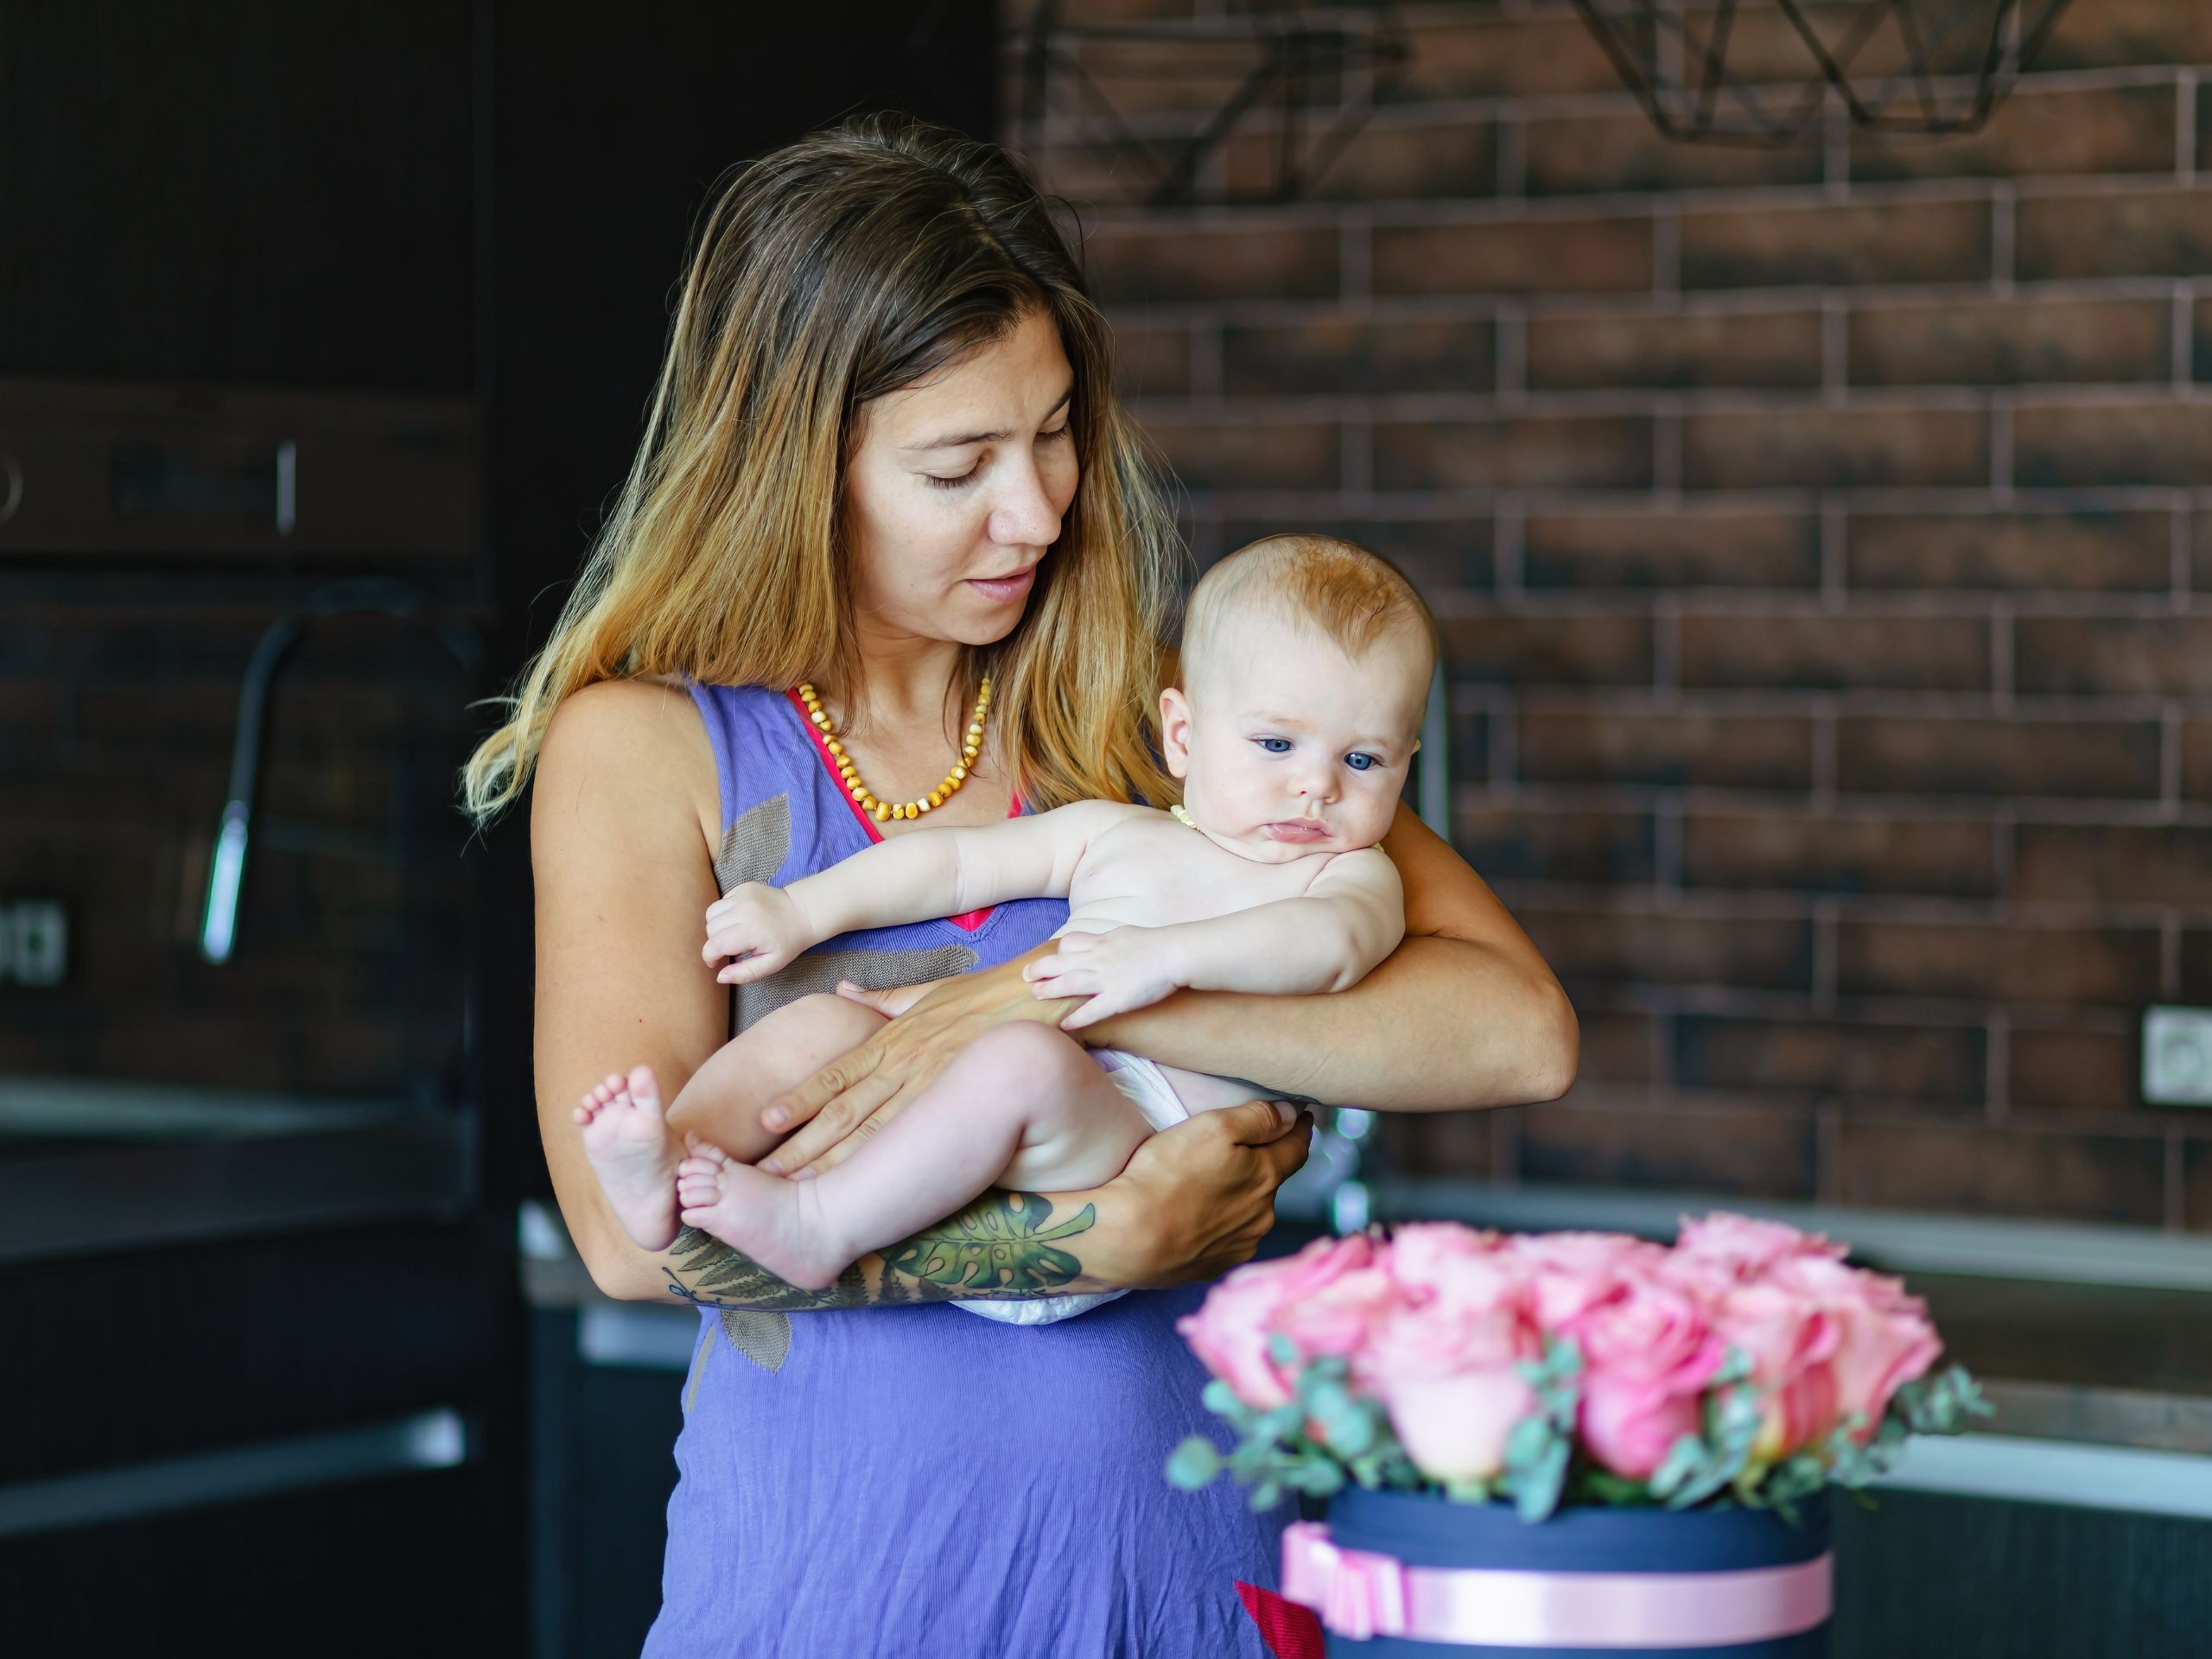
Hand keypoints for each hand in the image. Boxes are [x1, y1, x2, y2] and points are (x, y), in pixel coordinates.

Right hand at [702, 883, 810, 984]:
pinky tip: (740, 920)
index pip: (714, 945)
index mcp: (751, 931)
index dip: (709, 957)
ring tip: (732, 934)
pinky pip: (722, 902)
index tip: (716, 963)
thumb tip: (719, 977)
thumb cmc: (788, 942)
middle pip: (710, 929)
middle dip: (715, 943)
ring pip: (711, 913)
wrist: (803, 912)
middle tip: (730, 949)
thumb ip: (744, 973)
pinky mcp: (744, 887)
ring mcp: (743, 895)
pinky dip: (724, 913)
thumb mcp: (770, 964)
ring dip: (716, 927)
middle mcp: (744, 910)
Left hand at [756, 951, 1075, 1177]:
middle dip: (804, 1146)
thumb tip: (842, 991)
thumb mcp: (926, 991)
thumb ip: (881, 999)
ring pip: (874, 1133)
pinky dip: (889, 1166)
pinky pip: (918, 1140)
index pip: (835, 1074)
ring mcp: (930, 1089)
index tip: (766, 1124)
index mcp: (891, 1040)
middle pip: (843, 1113)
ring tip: (802, 1193)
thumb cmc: (982, 996)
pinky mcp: (958, 1105)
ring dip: (835, 1165)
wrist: (1035, 996)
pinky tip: (869, 1191)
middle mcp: (903, 1066)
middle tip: (767, 1177)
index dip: (799, 1099)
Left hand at [1022, 927, 1183, 1030]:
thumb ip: (1112, 940)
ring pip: (1070, 983)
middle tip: (1025, 975)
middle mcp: (1100, 959)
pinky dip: (1076, 1018)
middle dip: (1041, 968)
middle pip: (1062, 962)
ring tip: (1034, 995)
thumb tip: (1104, 941)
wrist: (1175, 953)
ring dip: (1050, 989)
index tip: (1050, 956)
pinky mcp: (1118, 999)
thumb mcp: (1128, 934)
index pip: (1071, 942)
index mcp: (1103, 942)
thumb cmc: (1157, 944)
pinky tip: (1064, 1025)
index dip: (1058, 951)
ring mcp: (1107, 979)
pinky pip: (1092, 1010)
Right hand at [1088, 1098, 1313, 1287]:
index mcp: (1266, 1177)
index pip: (1296, 1148)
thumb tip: (1293, 1114)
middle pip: (1273, 1181)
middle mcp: (1262, 1215)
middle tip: (1245, 1149)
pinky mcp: (1215, 1266)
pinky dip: (1221, 1224)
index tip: (1302, 1116)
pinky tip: (1199, 1217)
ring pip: (1251, 1212)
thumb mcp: (1212, 1128)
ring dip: (1242, 1197)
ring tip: (1213, 1186)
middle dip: (1266, 1163)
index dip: (1300, 1128)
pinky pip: (1228, 1238)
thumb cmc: (1166, 1175)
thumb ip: (1258, 1117)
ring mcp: (1239, 1245)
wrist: (1127, 1238)